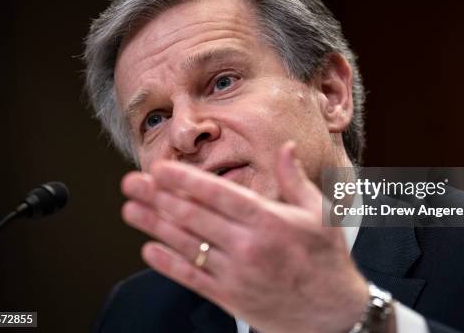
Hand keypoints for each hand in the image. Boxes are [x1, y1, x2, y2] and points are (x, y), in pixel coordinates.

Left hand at [120, 141, 368, 332]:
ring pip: (186, 244)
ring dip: (154, 226)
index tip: (160, 168)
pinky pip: (192, 278)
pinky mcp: (230, 297)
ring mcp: (236, 273)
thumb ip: (296, 179)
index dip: (184, 180)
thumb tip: (287, 147)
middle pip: (193, 216)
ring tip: (130, 209)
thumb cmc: (327, 260)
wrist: (333, 315)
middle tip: (132, 183)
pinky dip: (167, 264)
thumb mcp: (320, 213)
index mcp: (268, 220)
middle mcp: (247, 246)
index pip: (217, 194)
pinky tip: (149, 250)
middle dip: (158, 196)